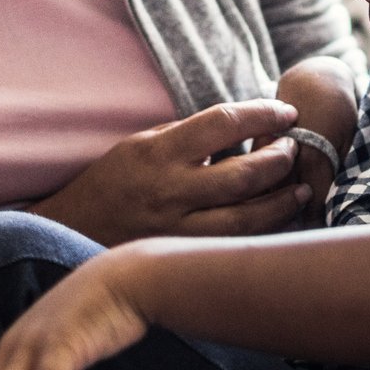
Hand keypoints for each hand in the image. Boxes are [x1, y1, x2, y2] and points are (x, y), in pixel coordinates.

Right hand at [31, 101, 311, 244]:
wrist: (68, 232)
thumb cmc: (112, 182)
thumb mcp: (141, 145)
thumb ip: (189, 138)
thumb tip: (247, 127)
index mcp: (158, 152)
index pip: (223, 123)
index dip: (263, 114)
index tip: (287, 111)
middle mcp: (168, 191)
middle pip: (244, 175)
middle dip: (281, 158)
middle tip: (294, 147)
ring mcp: (176, 230)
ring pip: (247, 219)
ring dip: (282, 201)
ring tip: (300, 187)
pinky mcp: (181, 257)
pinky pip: (233, 244)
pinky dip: (262, 231)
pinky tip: (278, 219)